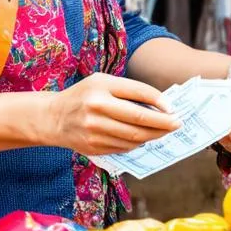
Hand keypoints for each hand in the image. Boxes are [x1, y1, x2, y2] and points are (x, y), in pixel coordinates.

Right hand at [50, 73, 180, 157]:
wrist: (53, 118)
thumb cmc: (83, 96)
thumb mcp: (101, 82)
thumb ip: (128, 90)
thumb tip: (160, 105)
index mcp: (101, 87)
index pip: (138, 93)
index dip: (159, 101)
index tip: (172, 108)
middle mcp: (96, 108)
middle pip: (139, 119)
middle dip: (163, 123)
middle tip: (177, 124)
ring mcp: (94, 130)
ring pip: (134, 137)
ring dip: (154, 136)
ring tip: (164, 132)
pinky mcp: (94, 147)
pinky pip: (124, 147)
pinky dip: (137, 143)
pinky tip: (143, 138)